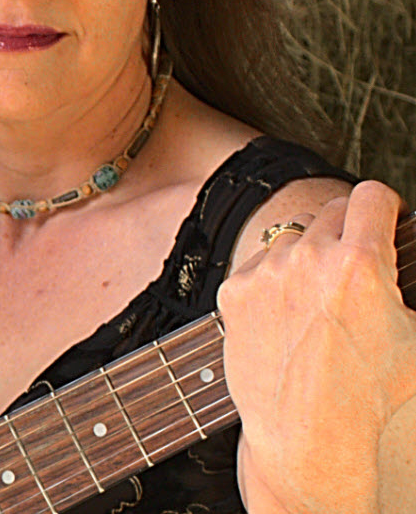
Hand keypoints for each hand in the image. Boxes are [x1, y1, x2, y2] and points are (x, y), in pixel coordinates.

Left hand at [217, 181, 415, 512]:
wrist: (306, 436)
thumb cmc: (367, 396)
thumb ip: (412, 294)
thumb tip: (406, 281)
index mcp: (359, 263)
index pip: (370, 196)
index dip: (383, 207)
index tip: (383, 216)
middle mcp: (307, 258)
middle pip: (331, 211)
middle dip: (347, 232)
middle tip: (353, 268)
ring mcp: (266, 273)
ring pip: (292, 237)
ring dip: (307, 255)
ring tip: (318, 300)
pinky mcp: (234, 291)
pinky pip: (258, 265)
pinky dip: (272, 280)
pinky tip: (286, 314)